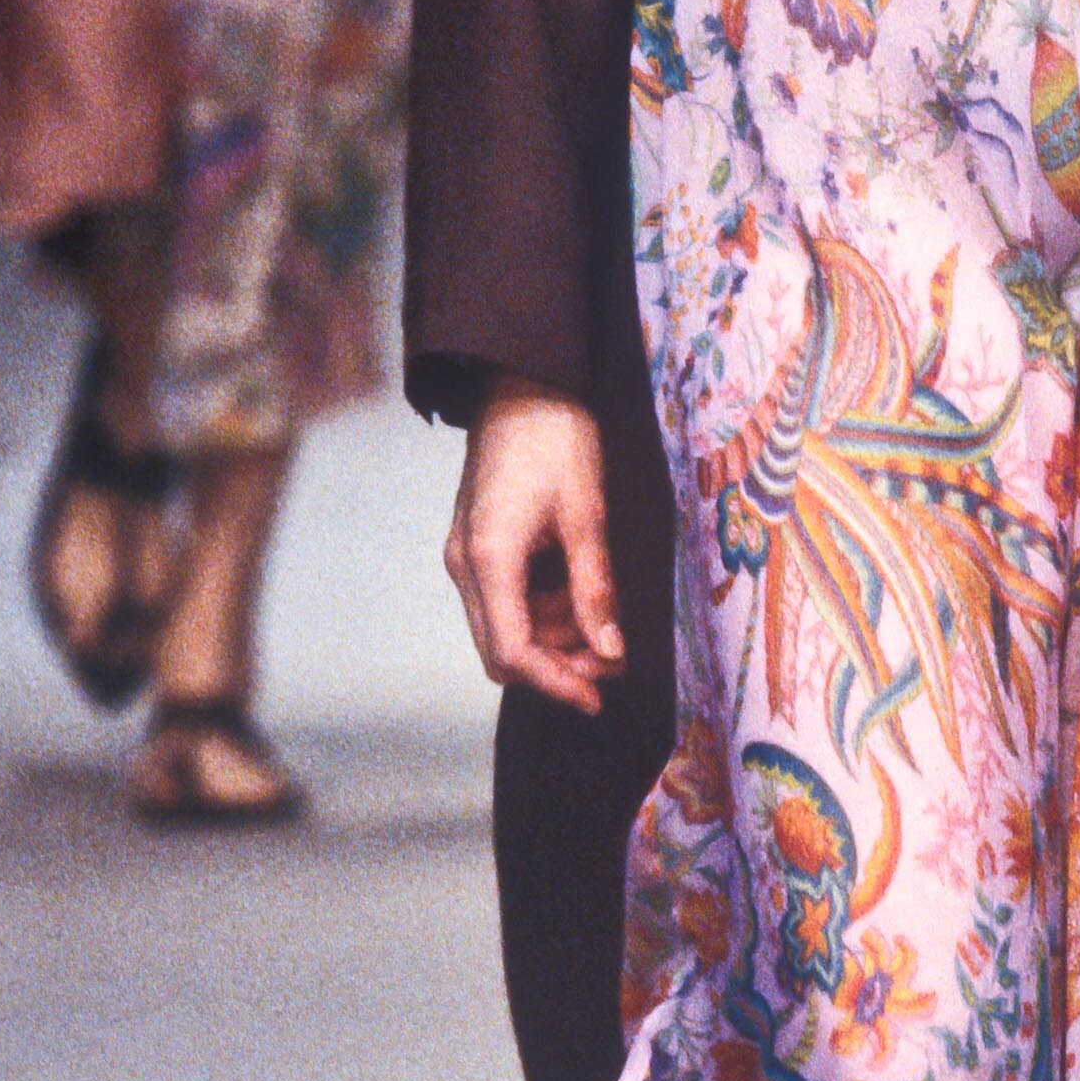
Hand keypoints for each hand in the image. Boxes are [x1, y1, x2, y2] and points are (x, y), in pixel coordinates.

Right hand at [444, 375, 623, 711]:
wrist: (522, 383)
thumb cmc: (556, 436)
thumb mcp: (587, 513)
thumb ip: (595, 586)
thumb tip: (611, 650)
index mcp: (489, 558)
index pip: (512, 651)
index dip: (555, 683)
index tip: (598, 697)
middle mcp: (466, 565)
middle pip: (502, 649)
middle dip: (557, 666)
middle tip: (612, 663)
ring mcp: (467, 556)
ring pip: (504, 628)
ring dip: (553, 640)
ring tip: (607, 629)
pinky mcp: (479, 546)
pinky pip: (506, 600)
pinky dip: (543, 612)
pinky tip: (582, 600)